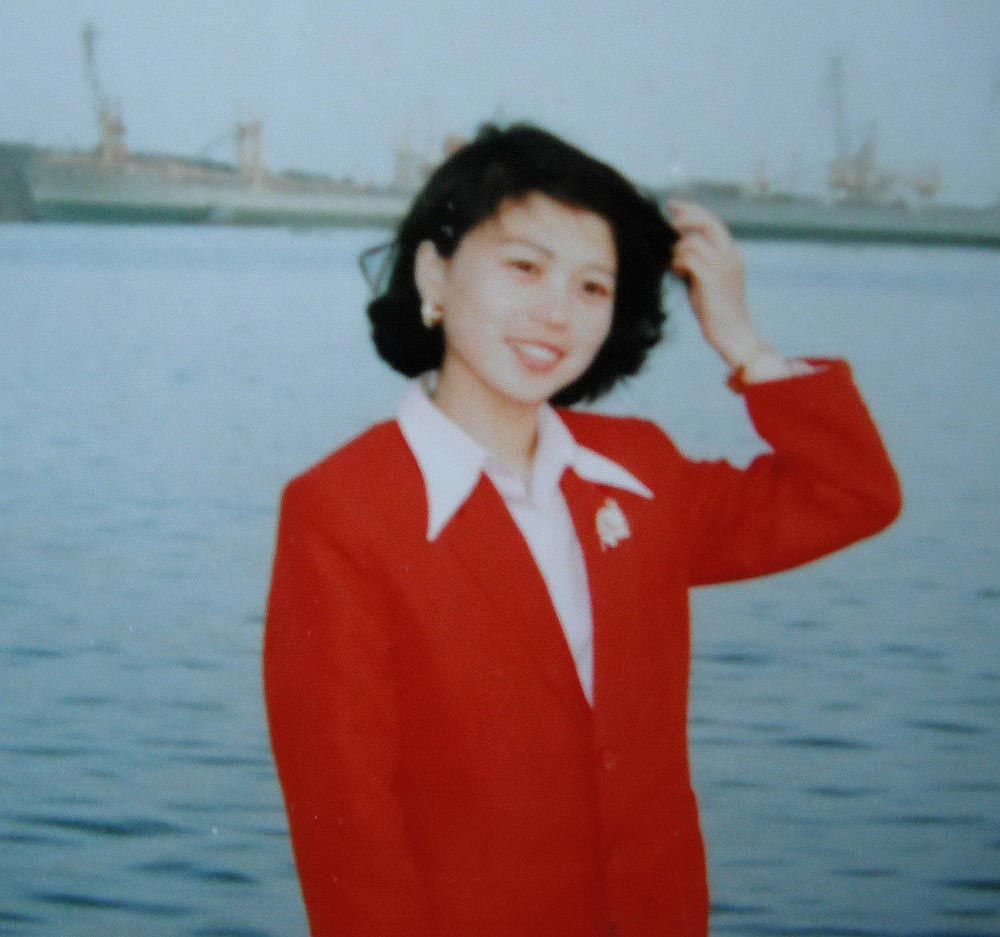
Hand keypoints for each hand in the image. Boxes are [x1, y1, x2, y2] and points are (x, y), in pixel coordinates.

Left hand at [667, 199, 766, 368]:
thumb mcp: (705, 281)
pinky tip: (676, 272)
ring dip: (676, 249)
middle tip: (668, 216)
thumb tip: (674, 252)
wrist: (733, 334)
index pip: (713, 222)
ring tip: (674, 266)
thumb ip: (696, 263)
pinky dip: (677, 261)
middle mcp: (730, 256)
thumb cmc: (716, 311)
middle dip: (685, 216)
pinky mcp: (711, 279)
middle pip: (707, 222)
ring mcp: (722, 266)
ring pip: (693, 241)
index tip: (673, 207)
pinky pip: (688, 257)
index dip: (692, 211)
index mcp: (731, 254)